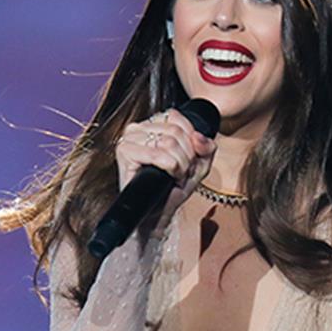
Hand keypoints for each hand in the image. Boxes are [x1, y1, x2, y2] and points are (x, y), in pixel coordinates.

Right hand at [114, 108, 216, 228]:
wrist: (158, 213)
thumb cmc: (173, 188)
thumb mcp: (199, 164)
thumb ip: (206, 146)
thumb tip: (198, 137)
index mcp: (153, 125)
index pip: (177, 117)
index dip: (190, 141)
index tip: (187, 160)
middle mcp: (139, 128)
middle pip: (175, 131)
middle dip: (186, 156)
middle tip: (181, 172)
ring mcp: (129, 139)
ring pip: (168, 142)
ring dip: (179, 164)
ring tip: (174, 175)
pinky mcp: (124, 152)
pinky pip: (157, 154)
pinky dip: (170, 167)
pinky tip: (168, 176)